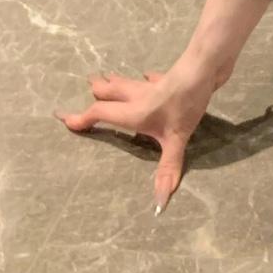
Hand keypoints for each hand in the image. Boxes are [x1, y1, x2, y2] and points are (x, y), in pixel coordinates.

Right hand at [53, 54, 222, 212]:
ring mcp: (154, 85)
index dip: (82, 117)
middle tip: (86, 87)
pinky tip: (148, 77)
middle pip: (111, 92)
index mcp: (134, 112)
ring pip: (127, 83)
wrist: (206, 68)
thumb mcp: (177, 138)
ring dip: (115, 83)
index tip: (66, 120)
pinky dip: (146, 80)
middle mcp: (139, 96)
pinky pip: (152, 80)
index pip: (101, 113)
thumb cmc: (187, 102)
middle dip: (98, 91)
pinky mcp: (170, 78)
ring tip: (104, 78)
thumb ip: (167, 168)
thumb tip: (158, 204)